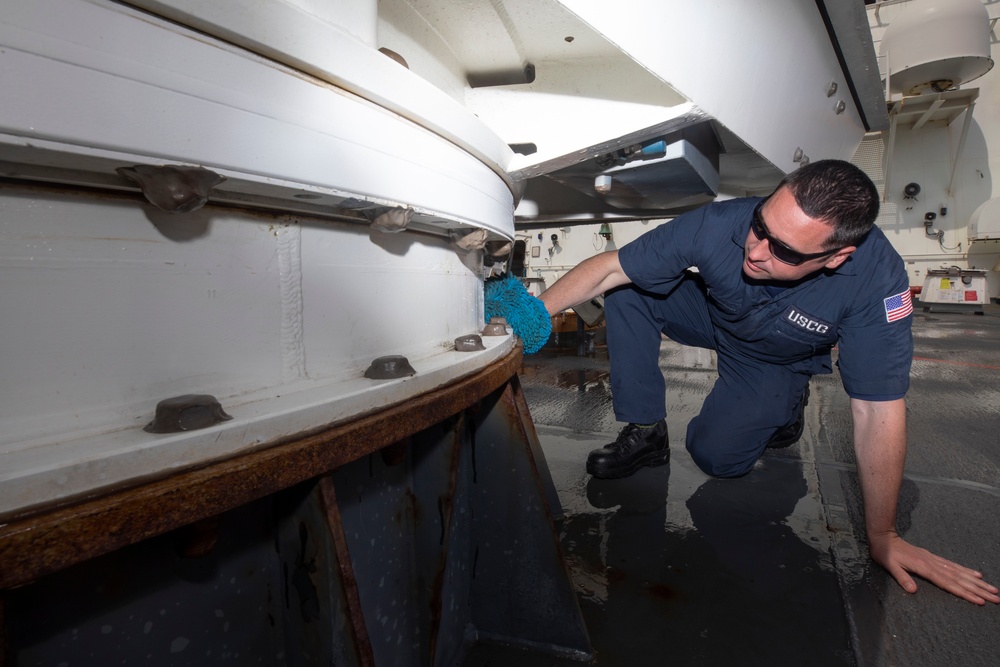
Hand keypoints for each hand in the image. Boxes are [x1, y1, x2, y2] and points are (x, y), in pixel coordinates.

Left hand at [868, 531, 999, 604]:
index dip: (964, 593)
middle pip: (960, 579)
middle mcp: (933, 564)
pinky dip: (966, 570)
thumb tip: (913, 590)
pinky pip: (953, 565)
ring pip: (960, 572)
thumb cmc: (885, 554)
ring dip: (977, 582)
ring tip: (992, 588)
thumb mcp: (889, 566)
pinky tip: (975, 574)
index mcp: (924, 568)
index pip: (948, 584)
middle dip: (978, 589)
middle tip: (996, 597)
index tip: (980, 601)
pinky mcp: (933, 558)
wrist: (884, 537)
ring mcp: (934, 560)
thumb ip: (902, 578)